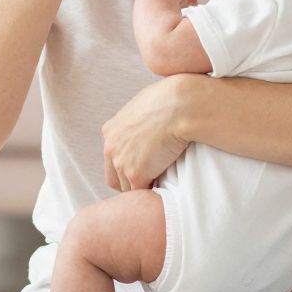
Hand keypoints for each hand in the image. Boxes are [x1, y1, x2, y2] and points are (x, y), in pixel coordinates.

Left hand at [103, 76, 192, 191]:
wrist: (180, 107)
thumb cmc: (170, 100)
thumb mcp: (144, 106)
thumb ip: (139, 120)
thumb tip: (148, 126)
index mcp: (111, 130)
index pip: (112, 158)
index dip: (127, 165)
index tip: (143, 166)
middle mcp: (111, 147)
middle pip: (114, 178)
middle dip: (130, 182)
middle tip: (150, 180)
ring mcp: (121, 162)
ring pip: (127, 187)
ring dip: (142, 187)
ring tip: (160, 183)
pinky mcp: (136, 174)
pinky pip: (142, 191)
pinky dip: (152, 191)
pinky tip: (165, 186)